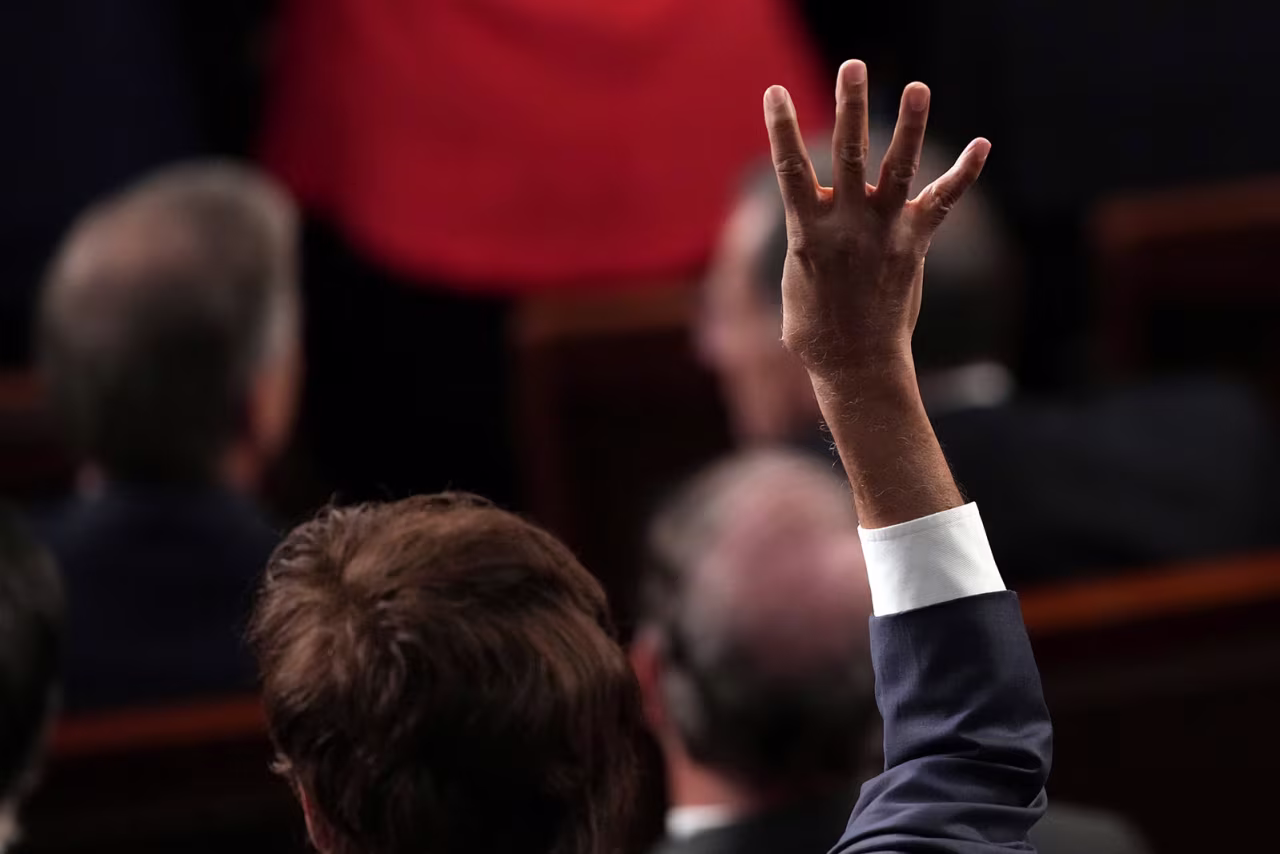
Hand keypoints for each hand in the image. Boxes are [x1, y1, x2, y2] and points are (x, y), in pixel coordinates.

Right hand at [763, 60, 990, 381]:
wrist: (856, 364)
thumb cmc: (814, 330)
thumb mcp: (793, 281)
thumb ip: (800, 244)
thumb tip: (802, 231)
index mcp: (808, 231)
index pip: (790, 169)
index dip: (780, 128)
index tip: (774, 90)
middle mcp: (847, 224)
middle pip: (848, 153)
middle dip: (849, 107)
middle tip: (851, 66)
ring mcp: (883, 232)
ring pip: (897, 169)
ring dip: (909, 126)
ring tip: (918, 87)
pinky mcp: (914, 246)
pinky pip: (942, 203)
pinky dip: (963, 174)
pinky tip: (982, 145)